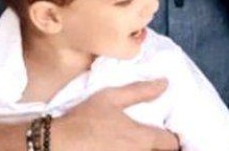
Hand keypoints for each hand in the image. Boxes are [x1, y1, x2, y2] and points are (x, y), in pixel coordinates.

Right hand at [53, 80, 180, 149]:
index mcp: (142, 138)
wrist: (56, 144)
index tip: (167, 133)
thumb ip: (140, 91)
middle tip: (153, 140)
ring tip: (134, 143)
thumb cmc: (84, 119)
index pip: (171, 143)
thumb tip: (165, 83)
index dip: (172, 138)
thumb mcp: (110, 97)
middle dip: (159, 147)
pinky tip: (119, 148)